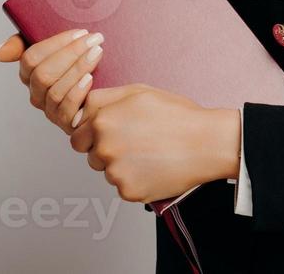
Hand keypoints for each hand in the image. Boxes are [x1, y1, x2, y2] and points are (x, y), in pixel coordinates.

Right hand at [0, 28, 105, 134]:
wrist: (110, 82)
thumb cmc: (80, 61)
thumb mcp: (56, 45)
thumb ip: (24, 42)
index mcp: (29, 73)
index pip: (30, 58)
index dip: (55, 44)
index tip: (80, 33)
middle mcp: (37, 94)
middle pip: (43, 74)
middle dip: (70, 54)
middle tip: (94, 40)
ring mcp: (50, 110)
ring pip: (55, 91)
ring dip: (78, 69)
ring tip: (98, 52)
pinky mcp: (67, 123)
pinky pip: (66, 110)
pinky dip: (78, 92)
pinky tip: (91, 78)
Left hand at [68, 84, 239, 203]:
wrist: (205, 143)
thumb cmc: (176, 115)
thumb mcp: (137, 92)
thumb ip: (103, 99)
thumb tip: (80, 110)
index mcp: (102, 121)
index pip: (78, 136)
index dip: (94, 134)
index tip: (115, 133)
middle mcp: (103, 147)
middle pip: (90, 156)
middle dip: (105, 151)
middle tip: (134, 143)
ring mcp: (115, 172)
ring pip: (108, 172)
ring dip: (121, 166)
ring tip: (149, 154)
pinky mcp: (129, 191)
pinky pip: (123, 187)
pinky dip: (136, 181)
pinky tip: (154, 167)